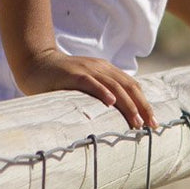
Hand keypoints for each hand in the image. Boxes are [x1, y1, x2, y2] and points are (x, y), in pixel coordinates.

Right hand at [14, 48, 157, 129]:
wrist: (36, 63)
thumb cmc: (61, 79)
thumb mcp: (86, 85)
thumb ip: (100, 94)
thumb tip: (116, 117)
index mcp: (107, 71)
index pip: (132, 87)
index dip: (145, 103)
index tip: (153, 123)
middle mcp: (101, 68)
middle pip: (128, 87)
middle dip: (142, 107)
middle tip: (151, 126)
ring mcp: (87, 70)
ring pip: (114, 87)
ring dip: (128, 105)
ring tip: (137, 121)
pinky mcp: (73, 74)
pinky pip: (91, 82)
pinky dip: (102, 92)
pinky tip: (111, 103)